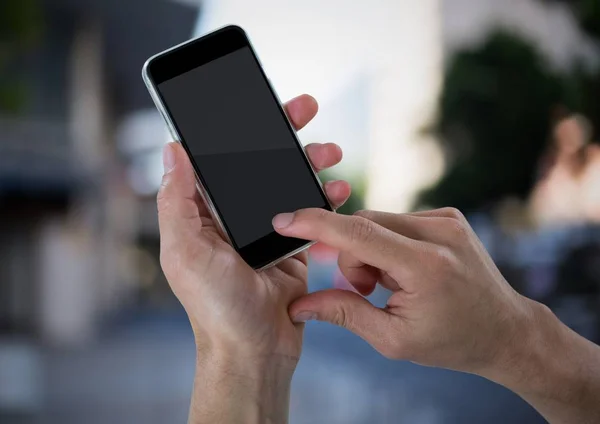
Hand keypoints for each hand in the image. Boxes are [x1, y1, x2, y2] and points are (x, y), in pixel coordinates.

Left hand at [158, 94, 349, 366]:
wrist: (256, 350)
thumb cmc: (216, 307)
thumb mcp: (186, 253)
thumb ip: (177, 202)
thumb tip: (173, 151)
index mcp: (204, 212)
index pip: (220, 157)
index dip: (239, 128)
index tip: (260, 104)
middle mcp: (234, 215)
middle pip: (259, 162)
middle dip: (283, 133)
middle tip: (305, 109)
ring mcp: (266, 228)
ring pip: (289, 181)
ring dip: (310, 162)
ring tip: (330, 152)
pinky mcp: (293, 244)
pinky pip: (311, 211)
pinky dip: (326, 198)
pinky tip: (339, 190)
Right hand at [272, 207, 533, 374]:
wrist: (505, 330)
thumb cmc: (452, 341)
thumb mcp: (393, 339)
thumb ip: (343, 312)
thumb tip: (300, 304)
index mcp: (426, 267)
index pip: (358, 233)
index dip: (315, 224)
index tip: (284, 220)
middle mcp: (439, 233)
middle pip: (362, 225)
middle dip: (352, 257)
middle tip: (368, 290)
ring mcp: (447, 219)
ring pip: (377, 222)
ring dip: (370, 251)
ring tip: (393, 284)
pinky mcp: (448, 215)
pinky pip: (396, 221)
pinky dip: (388, 244)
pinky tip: (407, 270)